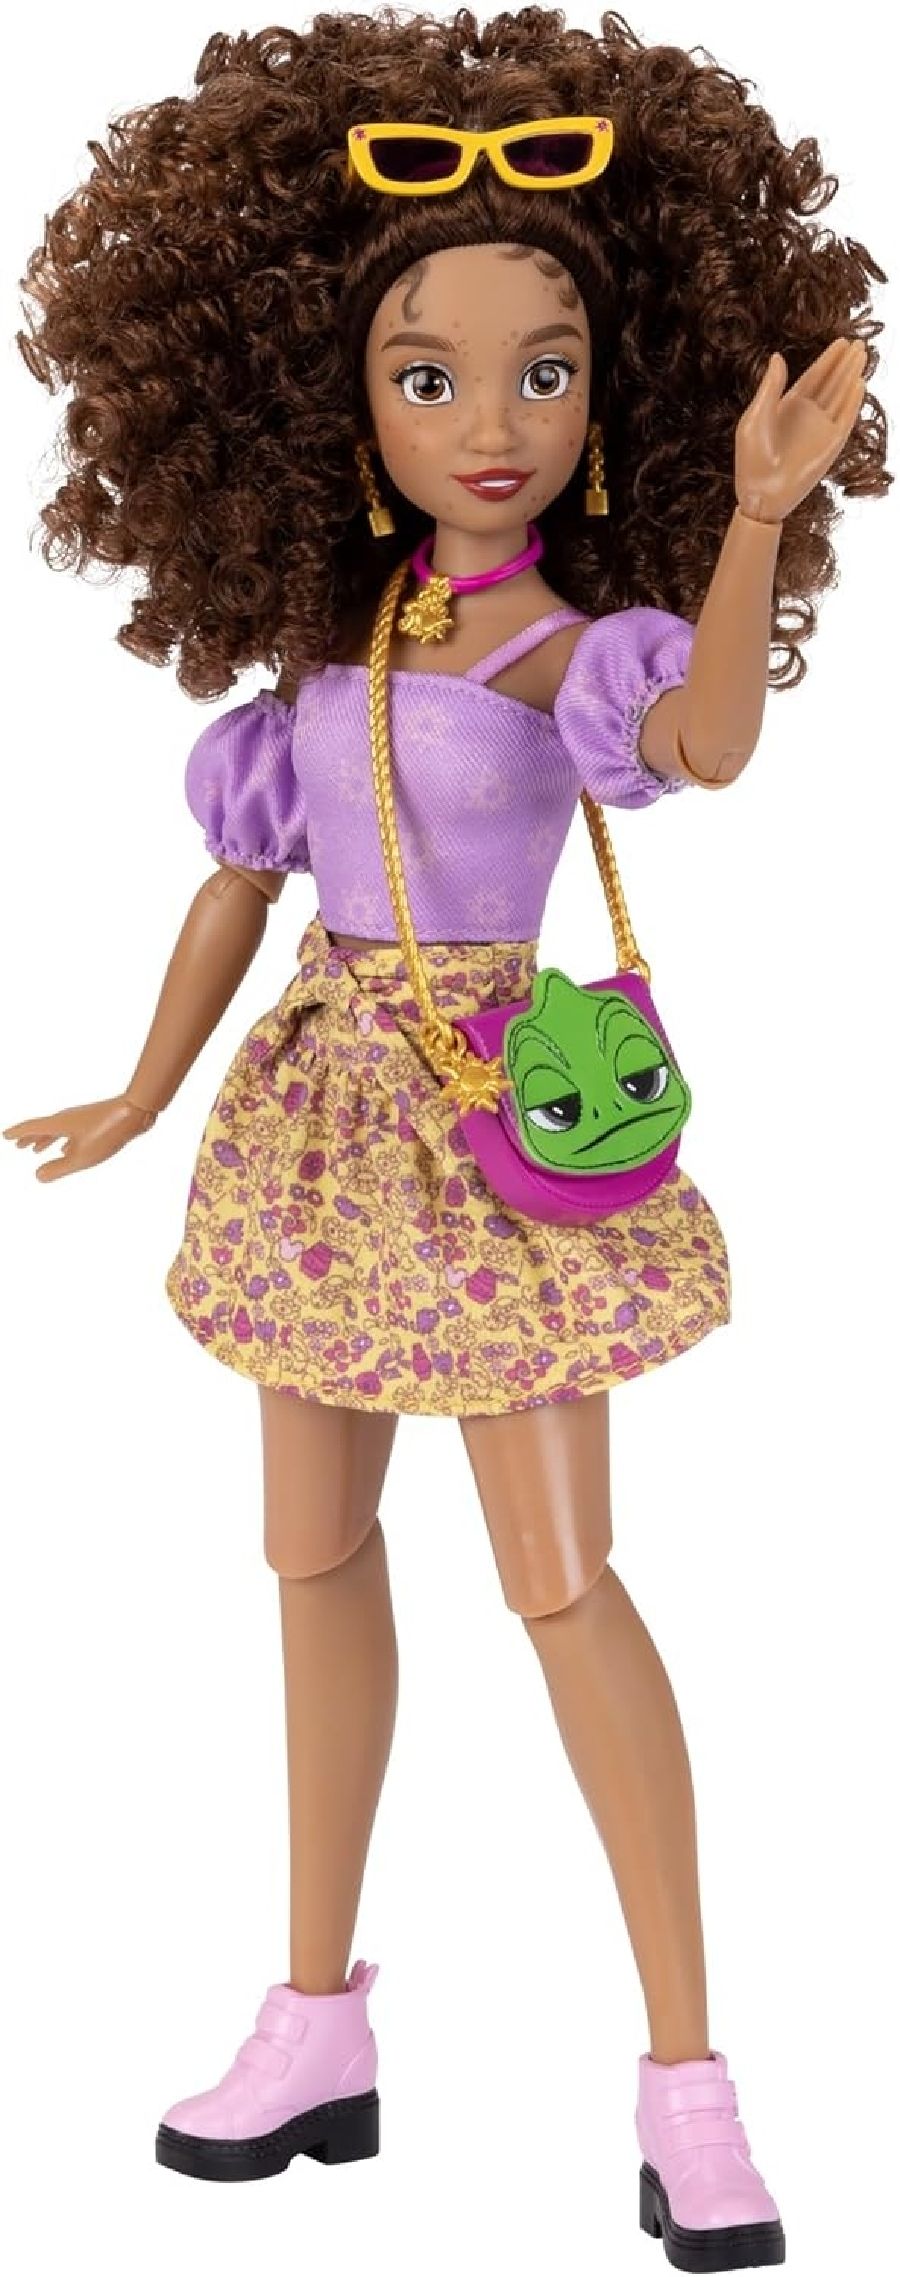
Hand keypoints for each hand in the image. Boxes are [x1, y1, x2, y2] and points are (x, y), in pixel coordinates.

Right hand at [2, 1093, 156, 1182]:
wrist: (135, 1111)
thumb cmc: (107, 1132)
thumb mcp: (81, 1157)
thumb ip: (58, 1168)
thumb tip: (37, 1176)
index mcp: (59, 1124)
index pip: (31, 1127)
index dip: (18, 1133)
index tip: (5, 1136)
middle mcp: (67, 1119)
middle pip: (43, 1128)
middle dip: (30, 1138)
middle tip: (18, 1146)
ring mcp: (82, 1119)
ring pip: (58, 1130)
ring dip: (46, 1140)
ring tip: (38, 1149)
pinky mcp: (96, 1122)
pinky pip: (73, 1133)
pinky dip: (65, 1141)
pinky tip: (69, 1148)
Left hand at [734, 338, 866, 523]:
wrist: (760, 493)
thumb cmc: (751, 458)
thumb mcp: (755, 417)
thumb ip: (770, 387)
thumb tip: (777, 356)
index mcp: (788, 407)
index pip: (814, 377)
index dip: (827, 360)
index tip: (841, 342)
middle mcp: (808, 416)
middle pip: (831, 382)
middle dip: (844, 363)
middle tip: (859, 342)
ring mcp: (821, 429)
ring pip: (841, 396)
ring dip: (852, 375)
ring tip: (863, 354)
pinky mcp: (831, 445)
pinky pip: (845, 418)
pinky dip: (853, 401)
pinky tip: (860, 382)